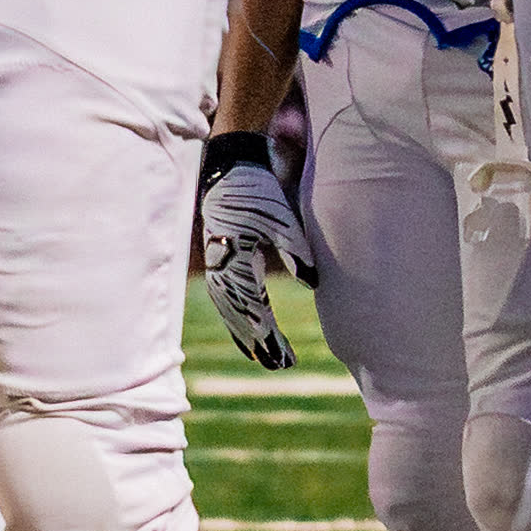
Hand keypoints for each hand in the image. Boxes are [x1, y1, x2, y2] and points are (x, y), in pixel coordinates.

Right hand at [196, 139, 315, 369]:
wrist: (229, 166)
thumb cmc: (259, 190)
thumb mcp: (280, 217)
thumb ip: (295, 250)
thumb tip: (313, 283)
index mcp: (237, 259)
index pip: (253, 307)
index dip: (268, 335)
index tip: (284, 357)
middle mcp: (222, 267)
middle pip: (239, 315)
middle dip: (259, 342)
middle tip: (280, 364)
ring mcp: (218, 263)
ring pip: (230, 309)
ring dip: (245, 334)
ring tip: (265, 357)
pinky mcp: (220, 258)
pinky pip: (225, 297)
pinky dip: (235, 317)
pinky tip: (246, 329)